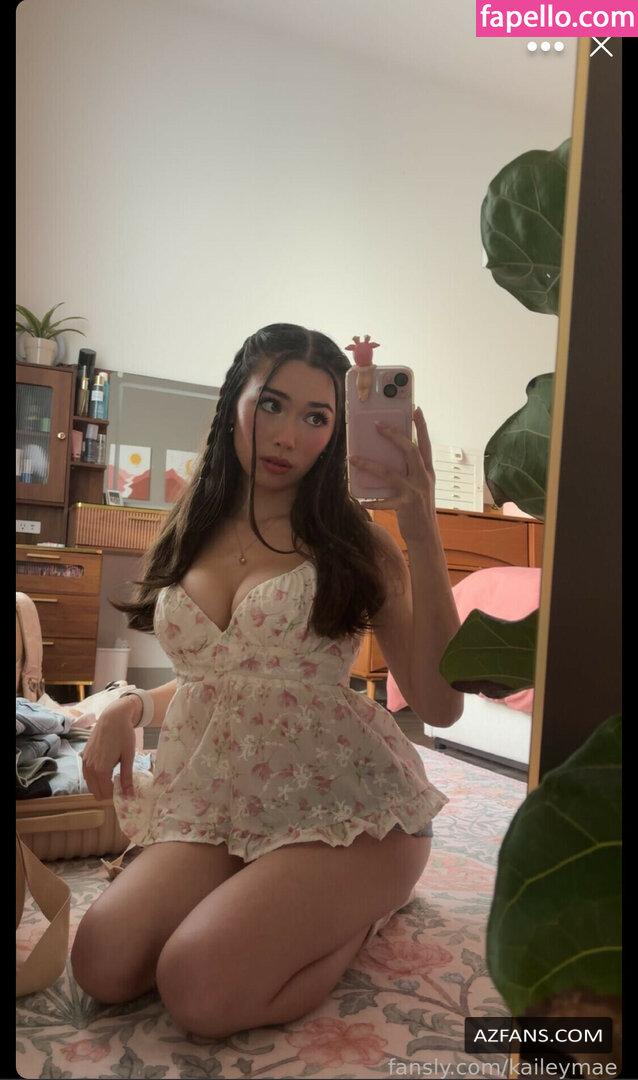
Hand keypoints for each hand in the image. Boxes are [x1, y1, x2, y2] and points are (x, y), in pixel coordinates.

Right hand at [81, 695, 139, 799]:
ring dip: (100, 786)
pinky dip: (95, 778)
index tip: (125, 791)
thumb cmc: (123, 734)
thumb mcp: (128, 756)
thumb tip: (129, 795)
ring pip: (90, 784)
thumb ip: (127, 777)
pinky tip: (106, 772)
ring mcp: (85, 762)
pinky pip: (87, 775)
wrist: (113, 716)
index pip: (105, 793)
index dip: (116, 795)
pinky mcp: (84, 756)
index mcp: (101, 770)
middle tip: (120, 786)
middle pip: (96, 792)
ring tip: (115, 779)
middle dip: (107, 793)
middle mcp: (89, 768)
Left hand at [347, 406, 436, 539]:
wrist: (426, 535)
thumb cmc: (418, 508)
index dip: (422, 427)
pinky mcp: (405, 506)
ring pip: (390, 473)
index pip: (425, 444)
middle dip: (394, 436)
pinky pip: (386, 501)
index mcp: (427, 471)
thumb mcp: (420, 486)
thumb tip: (391, 456)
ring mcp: (415, 491)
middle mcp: (423, 478)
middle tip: (378, 425)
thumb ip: (410, 471)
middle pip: (410, 451)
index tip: (416, 410)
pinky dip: (373, 501)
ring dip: (369, 465)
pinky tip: (361, 501)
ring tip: (353, 459)